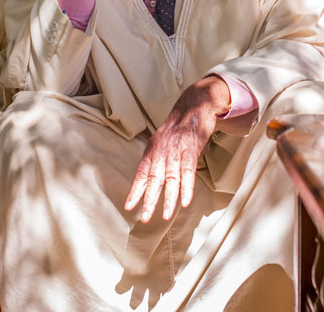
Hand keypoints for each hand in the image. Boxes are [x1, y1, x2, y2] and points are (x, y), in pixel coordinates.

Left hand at [124, 76, 229, 222]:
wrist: (195, 104)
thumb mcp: (161, 141)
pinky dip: (187, 187)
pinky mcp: (192, 148)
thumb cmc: (178, 127)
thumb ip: (156, 159)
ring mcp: (176, 150)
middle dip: (149, 200)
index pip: (141, 174)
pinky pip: (188, 170)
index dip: (135, 191)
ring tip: (165, 216)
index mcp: (152, 150)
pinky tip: (186, 201)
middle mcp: (162, 151)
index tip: (129, 207)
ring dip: (169, 199)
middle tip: (145, 218)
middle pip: (154, 179)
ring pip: (171, 178)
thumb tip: (147, 180)